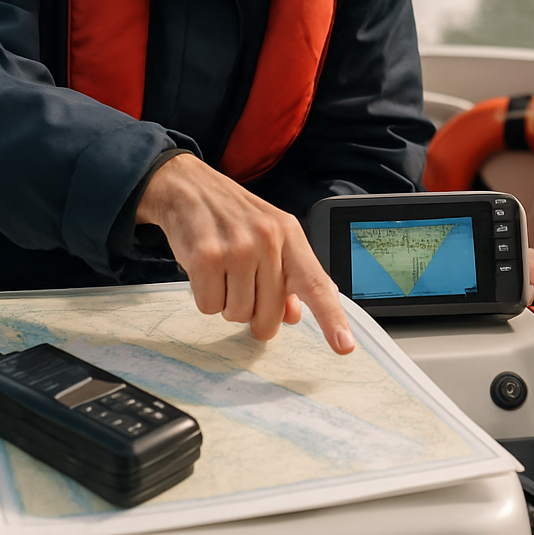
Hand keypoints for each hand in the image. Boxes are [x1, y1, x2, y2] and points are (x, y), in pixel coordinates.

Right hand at [136, 153, 354, 348]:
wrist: (189, 188)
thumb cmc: (232, 216)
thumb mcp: (269, 235)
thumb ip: (286, 275)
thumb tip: (294, 315)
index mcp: (290, 234)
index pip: (316, 283)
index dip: (331, 318)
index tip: (344, 346)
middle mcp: (268, 240)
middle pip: (270, 312)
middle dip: (256, 316)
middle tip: (244, 291)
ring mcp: (237, 248)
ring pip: (238, 313)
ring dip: (228, 303)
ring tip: (223, 273)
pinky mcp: (205, 257)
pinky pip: (210, 306)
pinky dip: (205, 297)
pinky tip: (205, 272)